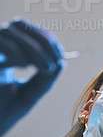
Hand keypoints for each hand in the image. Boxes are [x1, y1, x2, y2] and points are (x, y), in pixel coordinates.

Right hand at [0, 19, 64, 136]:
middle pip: (19, 23)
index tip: (59, 54)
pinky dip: (17, 51)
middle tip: (54, 59)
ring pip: (11, 29)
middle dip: (42, 39)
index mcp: (7, 52)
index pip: (28, 31)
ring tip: (39, 67)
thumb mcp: (30, 93)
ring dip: (32, 46)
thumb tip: (62, 61)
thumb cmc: (3, 113)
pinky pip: (1, 42)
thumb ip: (45, 79)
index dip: (46, 38)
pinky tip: (22, 66)